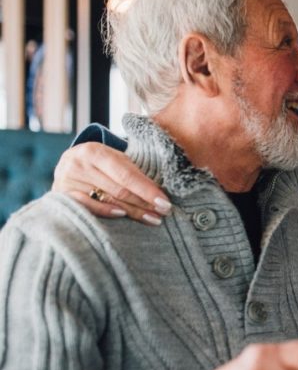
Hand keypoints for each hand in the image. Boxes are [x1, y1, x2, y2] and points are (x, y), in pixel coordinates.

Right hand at [53, 142, 170, 224]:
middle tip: (164, 213)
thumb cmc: (100, 163)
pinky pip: (87, 207)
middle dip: (144, 203)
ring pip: (107, 200)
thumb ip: (133, 172)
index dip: (147, 190)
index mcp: (94, 151)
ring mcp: (66, 181)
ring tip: (152, 219)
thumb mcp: (115, 159)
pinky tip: (123, 216)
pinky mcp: (60, 196)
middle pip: (119, 190)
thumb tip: (160, 194)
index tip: (165, 203)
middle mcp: (78, 164)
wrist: (68, 164)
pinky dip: (106, 212)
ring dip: (133, 212)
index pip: (127, 175)